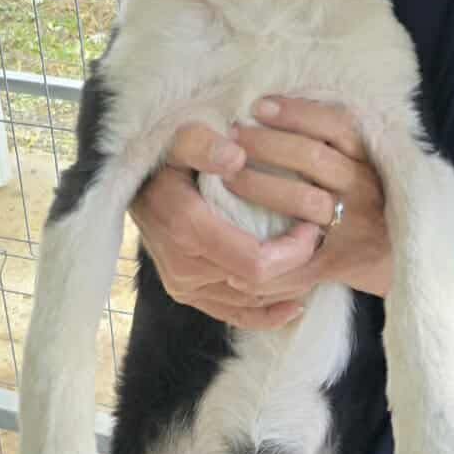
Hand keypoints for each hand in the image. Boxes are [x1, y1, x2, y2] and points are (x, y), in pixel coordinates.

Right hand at [130, 122, 322, 329]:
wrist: (132, 184)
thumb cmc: (164, 157)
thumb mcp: (178, 137)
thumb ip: (203, 144)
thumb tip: (235, 155)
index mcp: (187, 228)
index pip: (256, 262)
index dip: (294, 252)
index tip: (313, 227)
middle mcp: (184, 266)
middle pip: (258, 286)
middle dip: (297, 268)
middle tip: (321, 242)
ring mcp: (183, 285)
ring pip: (250, 302)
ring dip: (287, 287)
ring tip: (313, 264)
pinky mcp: (185, 293)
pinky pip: (232, 315)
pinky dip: (266, 315)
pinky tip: (294, 306)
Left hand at [224, 96, 392, 303]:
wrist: (401, 258)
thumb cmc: (371, 204)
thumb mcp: (364, 167)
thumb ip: (332, 144)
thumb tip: (276, 108)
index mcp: (370, 161)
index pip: (337, 126)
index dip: (297, 112)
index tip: (259, 106)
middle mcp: (365, 190)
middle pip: (313, 158)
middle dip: (267, 144)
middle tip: (232, 137)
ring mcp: (353, 227)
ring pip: (303, 199)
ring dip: (259, 185)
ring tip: (227, 176)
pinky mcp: (339, 261)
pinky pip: (299, 255)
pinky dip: (265, 250)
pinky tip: (235, 243)